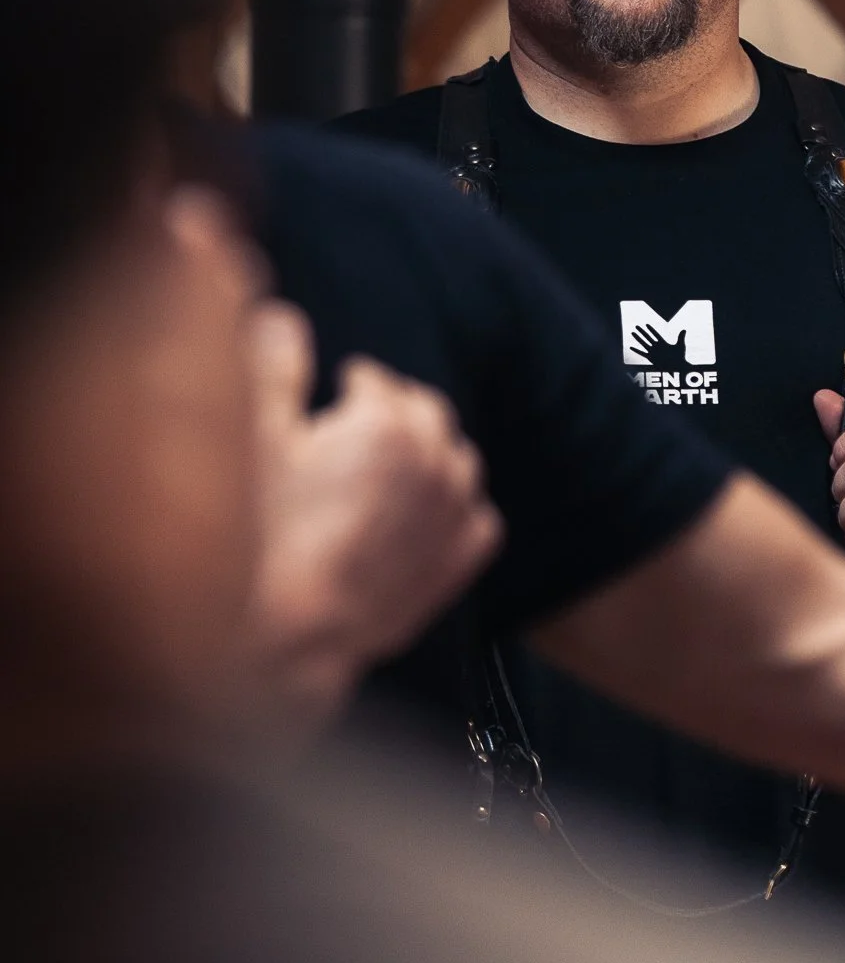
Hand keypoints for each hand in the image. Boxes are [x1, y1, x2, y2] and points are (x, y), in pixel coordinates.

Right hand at [243, 302, 503, 730]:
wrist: (284, 644)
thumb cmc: (257, 539)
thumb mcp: (250, 440)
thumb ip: (272, 368)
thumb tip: (285, 319)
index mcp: (386, 423)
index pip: (375, 378)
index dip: (351, 381)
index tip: (336, 389)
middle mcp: (434, 463)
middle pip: (426, 413)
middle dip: (396, 410)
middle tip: (360, 423)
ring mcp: (451, 518)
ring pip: (458, 461)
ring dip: (430, 455)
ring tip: (392, 467)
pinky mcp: (456, 568)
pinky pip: (476, 520)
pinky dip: (456, 510)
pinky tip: (426, 517)